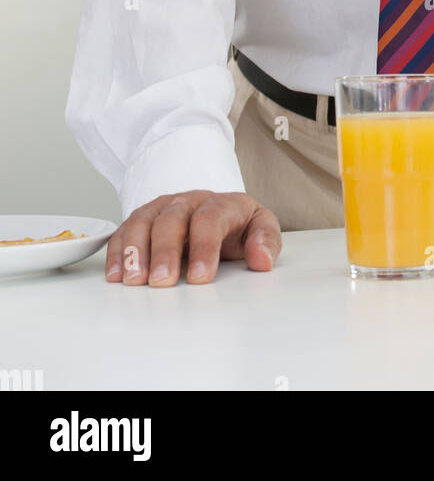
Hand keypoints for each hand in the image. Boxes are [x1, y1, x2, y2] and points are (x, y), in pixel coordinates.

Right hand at [104, 190, 281, 286]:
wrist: (216, 207)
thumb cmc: (237, 224)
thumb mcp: (260, 227)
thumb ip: (266, 241)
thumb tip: (262, 260)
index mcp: (220, 203)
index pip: (210, 219)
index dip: (204, 247)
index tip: (201, 278)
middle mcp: (188, 202)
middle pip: (172, 219)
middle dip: (165, 251)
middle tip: (162, 281)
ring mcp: (162, 208)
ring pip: (143, 221)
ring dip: (135, 250)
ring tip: (133, 280)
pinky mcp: (142, 219)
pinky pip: (124, 230)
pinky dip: (117, 251)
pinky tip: (116, 275)